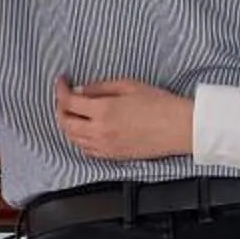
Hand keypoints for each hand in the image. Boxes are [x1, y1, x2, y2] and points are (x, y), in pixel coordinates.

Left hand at [56, 75, 194, 160]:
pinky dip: (79, 139)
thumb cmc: (160, 104)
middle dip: (60, 108)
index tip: (61, 81)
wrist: (179, 128)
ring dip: (67, 124)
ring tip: (72, 113)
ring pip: (73, 139)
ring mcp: (105, 147)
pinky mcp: (113, 156)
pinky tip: (84, 131)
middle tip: (64, 97)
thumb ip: (100, 87)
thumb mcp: (128, 85)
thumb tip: (80, 90)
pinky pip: (86, 150)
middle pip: (65, 122)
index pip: (69, 101)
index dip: (60, 89)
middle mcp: (100, 131)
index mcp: (103, 111)